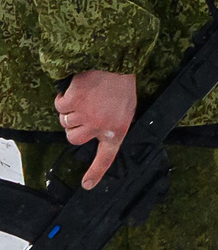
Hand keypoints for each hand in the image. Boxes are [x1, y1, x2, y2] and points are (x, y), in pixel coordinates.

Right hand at [54, 71, 136, 189]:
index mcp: (117, 129)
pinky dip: (64, 97)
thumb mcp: (125, 111)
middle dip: (74, 127)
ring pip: (65, 121)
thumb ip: (110, 126)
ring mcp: (85, 114)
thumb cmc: (121, 86)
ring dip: (71, 110)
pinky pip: (60, 105)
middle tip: (85, 112)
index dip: (96, 172)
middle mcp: (99, 126)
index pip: (107, 157)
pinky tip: (78, 89)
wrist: (116, 63)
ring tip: (87, 97)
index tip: (88, 185)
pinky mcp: (73, 101)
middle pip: (73, 138)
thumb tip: (95, 135)